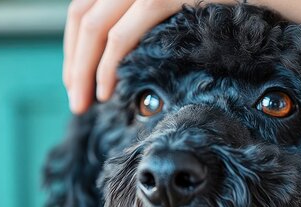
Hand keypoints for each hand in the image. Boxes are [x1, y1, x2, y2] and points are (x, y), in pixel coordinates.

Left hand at [63, 0, 230, 113]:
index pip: (84, 6)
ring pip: (95, 27)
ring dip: (84, 70)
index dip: (72, 44)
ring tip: (85, 103)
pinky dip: (108, 65)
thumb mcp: (176, 5)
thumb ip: (142, 16)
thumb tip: (111, 53)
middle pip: (83, 16)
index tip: (74, 76)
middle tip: (75, 99)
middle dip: (73, 62)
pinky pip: (124, 35)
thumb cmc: (228, 4)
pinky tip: (108, 91)